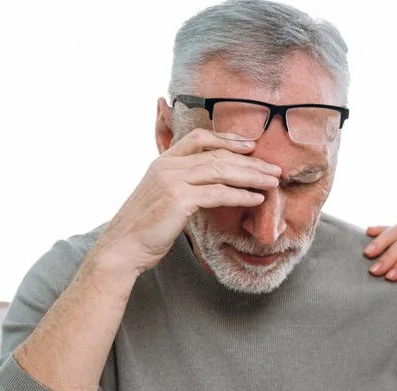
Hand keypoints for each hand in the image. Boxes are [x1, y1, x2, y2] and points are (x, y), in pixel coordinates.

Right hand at [94, 128, 281, 273]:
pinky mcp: (179, 199)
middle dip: (250, 161)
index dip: (227, 138)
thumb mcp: (162, 196)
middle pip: (217, 154)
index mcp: (163, 161)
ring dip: (251, 176)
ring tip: (273, 181)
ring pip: (221, 171)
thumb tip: (212, 185)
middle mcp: (167, 166)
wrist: (122, 248)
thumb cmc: (144, 227)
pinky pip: (218, 193)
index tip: (251, 145)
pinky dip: (241, 195)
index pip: (199, 137)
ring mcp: (172, 180)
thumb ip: (183, 184)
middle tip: (274, 167)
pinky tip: (257, 199)